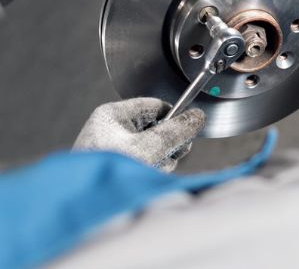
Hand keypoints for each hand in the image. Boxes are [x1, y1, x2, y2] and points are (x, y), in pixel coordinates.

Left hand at [73, 98, 205, 171]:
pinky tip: (147, 177)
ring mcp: (114, 149)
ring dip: (161, 159)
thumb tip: (197, 117)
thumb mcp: (147, 149)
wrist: (85, 207)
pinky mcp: (118, 167)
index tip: (188, 130)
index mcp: (112, 115)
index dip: (175, 117)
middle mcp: (112, 130)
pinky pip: (146, 162)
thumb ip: (175, 132)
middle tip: (171, 154)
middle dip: (168, 144)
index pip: (155, 106)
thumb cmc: (107, 175)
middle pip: (157, 127)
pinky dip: (151, 169)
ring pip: (154, 147)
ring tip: (152, 170)